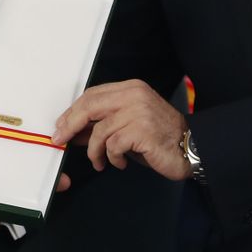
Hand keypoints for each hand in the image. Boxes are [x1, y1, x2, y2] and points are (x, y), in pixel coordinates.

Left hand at [53, 79, 189, 181]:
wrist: (191, 148)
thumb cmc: (159, 138)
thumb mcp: (128, 126)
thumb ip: (103, 124)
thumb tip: (73, 131)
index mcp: (131, 88)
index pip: (92, 95)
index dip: (73, 111)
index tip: (61, 125)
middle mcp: (134, 95)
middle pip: (89, 106)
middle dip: (70, 125)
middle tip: (61, 140)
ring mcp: (139, 112)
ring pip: (99, 131)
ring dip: (95, 151)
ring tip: (101, 161)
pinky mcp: (142, 131)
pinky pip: (113, 146)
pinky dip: (112, 158)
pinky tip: (120, 163)